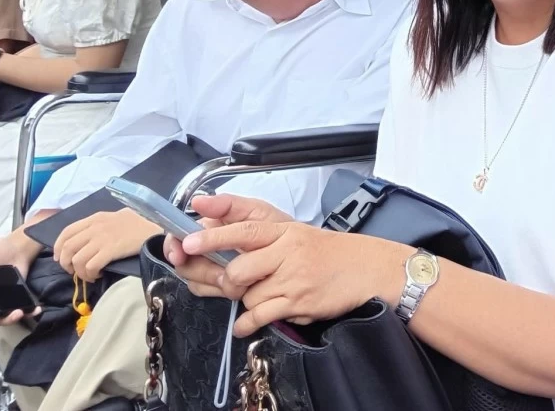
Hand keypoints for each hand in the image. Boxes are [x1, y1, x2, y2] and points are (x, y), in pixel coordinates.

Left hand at [54, 209, 160, 279]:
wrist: (156, 226)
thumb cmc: (140, 223)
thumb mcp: (116, 217)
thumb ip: (101, 225)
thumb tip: (88, 239)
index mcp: (95, 218)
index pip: (66, 232)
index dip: (58, 248)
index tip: (61, 258)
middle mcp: (94, 228)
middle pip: (67, 248)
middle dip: (66, 264)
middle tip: (75, 271)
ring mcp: (102, 239)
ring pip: (76, 260)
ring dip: (79, 272)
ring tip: (89, 275)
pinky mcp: (110, 250)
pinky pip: (90, 266)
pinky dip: (90, 275)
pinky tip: (98, 275)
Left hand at [176, 198, 406, 337]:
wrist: (366, 268)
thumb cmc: (329, 253)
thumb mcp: (296, 235)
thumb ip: (263, 239)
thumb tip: (225, 244)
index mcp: (285, 231)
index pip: (243, 230)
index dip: (213, 236)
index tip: (188, 241)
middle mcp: (288, 252)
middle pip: (239, 269)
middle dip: (229, 281)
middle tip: (233, 283)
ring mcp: (294, 278)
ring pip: (248, 295)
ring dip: (247, 301)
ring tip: (261, 297)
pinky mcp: (299, 302)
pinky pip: (260, 316)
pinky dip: (247, 323)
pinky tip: (246, 324)